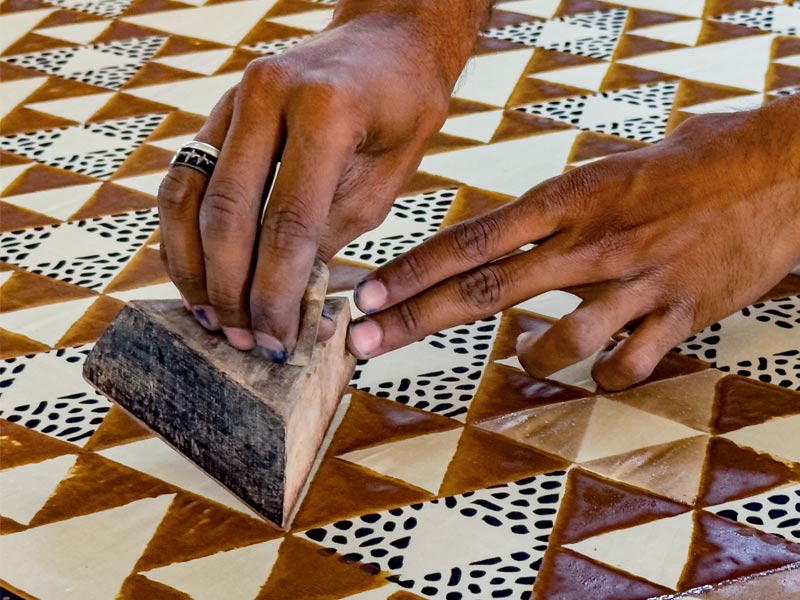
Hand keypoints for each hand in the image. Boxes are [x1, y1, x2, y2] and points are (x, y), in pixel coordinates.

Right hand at [157, 2, 490, 360]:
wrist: (387, 41)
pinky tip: (197, 273)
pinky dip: (184, 232)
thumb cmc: (400, 112)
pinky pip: (184, 178)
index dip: (276, 294)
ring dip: (193, 267)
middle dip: (230, 291)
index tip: (276, 341)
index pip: (287, 224)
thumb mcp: (386, 180)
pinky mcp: (216, 111)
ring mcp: (232, 98)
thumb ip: (331, 234)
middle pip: (226, 215)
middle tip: (242, 341)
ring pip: (187, 196)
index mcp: (324, 111)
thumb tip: (286, 299)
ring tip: (210, 318)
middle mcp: (265, 95)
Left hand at [347, 96, 799, 389]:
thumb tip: (499, 243)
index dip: (413, 270)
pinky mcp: (680, 315)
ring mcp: (636, 282)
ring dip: (532, 359)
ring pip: (558, 344)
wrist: (781, 171)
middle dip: (415, 319)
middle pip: (486, 291)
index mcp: (570, 197)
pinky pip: (626, 365)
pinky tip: (609, 360)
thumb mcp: (607, 171)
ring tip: (528, 355)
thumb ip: (551, 213)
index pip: (473, 239)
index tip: (365, 294)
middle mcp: (592, 241)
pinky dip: (607, 371)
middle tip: (363, 343)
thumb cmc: (686, 167)